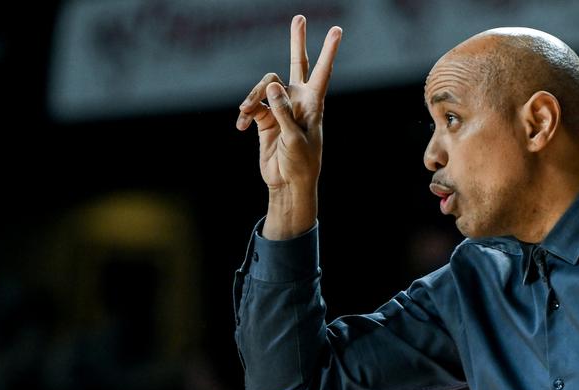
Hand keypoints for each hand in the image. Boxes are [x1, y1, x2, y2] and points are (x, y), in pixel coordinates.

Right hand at [236, 16, 341, 238]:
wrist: (288, 183)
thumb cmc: (301, 163)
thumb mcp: (294, 138)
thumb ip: (283, 111)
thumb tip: (272, 84)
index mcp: (313, 104)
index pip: (322, 72)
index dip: (329, 51)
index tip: (337, 30)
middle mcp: (297, 100)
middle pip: (297, 63)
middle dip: (297, 41)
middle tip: (299, 18)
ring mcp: (280, 107)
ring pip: (264, 86)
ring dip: (252, 97)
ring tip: (245, 115)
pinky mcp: (265, 117)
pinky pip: (251, 105)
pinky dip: (244, 114)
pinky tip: (241, 126)